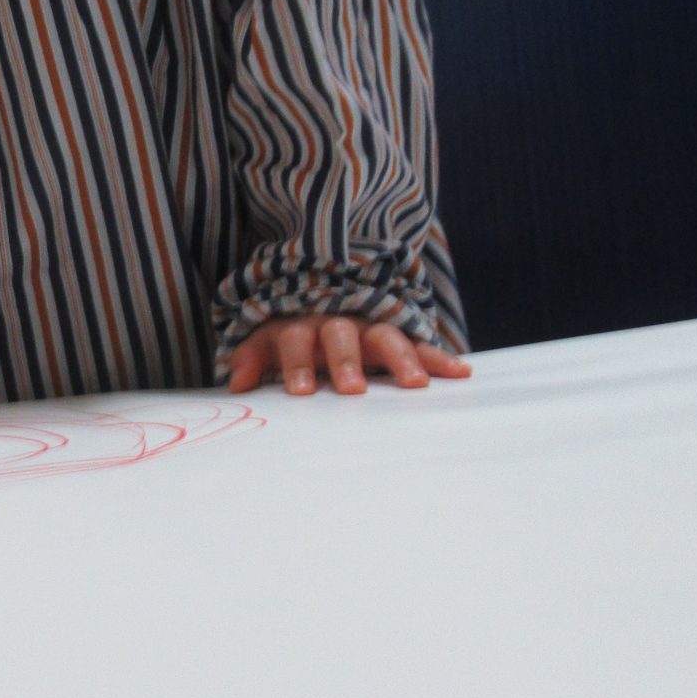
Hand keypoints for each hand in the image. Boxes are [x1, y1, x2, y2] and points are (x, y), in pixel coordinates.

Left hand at [225, 314, 470, 396]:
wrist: (327, 304)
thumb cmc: (296, 338)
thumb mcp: (268, 343)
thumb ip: (252, 359)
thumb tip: (237, 385)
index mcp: (302, 326)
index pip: (295, 339)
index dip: (296, 364)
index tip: (299, 393)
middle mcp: (337, 322)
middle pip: (342, 335)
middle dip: (347, 361)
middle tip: (351, 389)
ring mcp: (370, 327)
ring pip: (385, 336)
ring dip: (401, 359)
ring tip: (415, 384)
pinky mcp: (398, 336)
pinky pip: (420, 344)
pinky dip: (439, 357)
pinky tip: (459, 373)